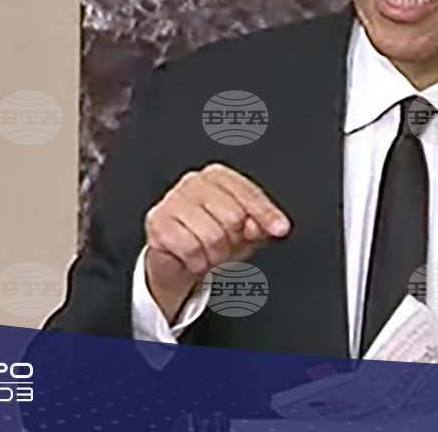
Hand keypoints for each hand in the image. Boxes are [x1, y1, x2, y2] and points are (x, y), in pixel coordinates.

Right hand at [143, 163, 290, 322]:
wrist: (178, 259)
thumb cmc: (213, 238)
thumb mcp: (245, 232)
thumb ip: (258, 225)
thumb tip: (262, 226)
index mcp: (218, 176)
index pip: (248, 192)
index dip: (265, 214)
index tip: (280, 229)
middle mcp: (194, 181)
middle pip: (232, 216)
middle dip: (234, 241)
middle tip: (227, 247)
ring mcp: (173, 199)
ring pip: (212, 235)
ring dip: (215, 255)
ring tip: (210, 254)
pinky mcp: (157, 221)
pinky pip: (190, 248)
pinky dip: (197, 262)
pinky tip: (194, 258)